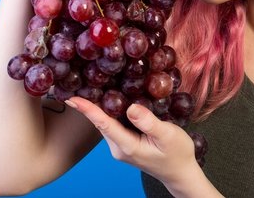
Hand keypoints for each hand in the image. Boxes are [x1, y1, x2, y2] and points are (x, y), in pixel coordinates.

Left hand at [66, 97, 199, 189]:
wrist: (180, 172)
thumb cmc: (177, 154)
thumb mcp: (167, 136)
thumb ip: (149, 122)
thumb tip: (131, 107)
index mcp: (127, 146)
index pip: (103, 124)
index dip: (88, 110)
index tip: (73, 99)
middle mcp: (119, 147)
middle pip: (100, 123)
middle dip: (89, 104)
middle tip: (80, 83)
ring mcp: (121, 146)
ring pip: (106, 123)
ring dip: (100, 106)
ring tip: (92, 86)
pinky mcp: (126, 143)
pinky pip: (114, 124)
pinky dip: (111, 111)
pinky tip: (112, 98)